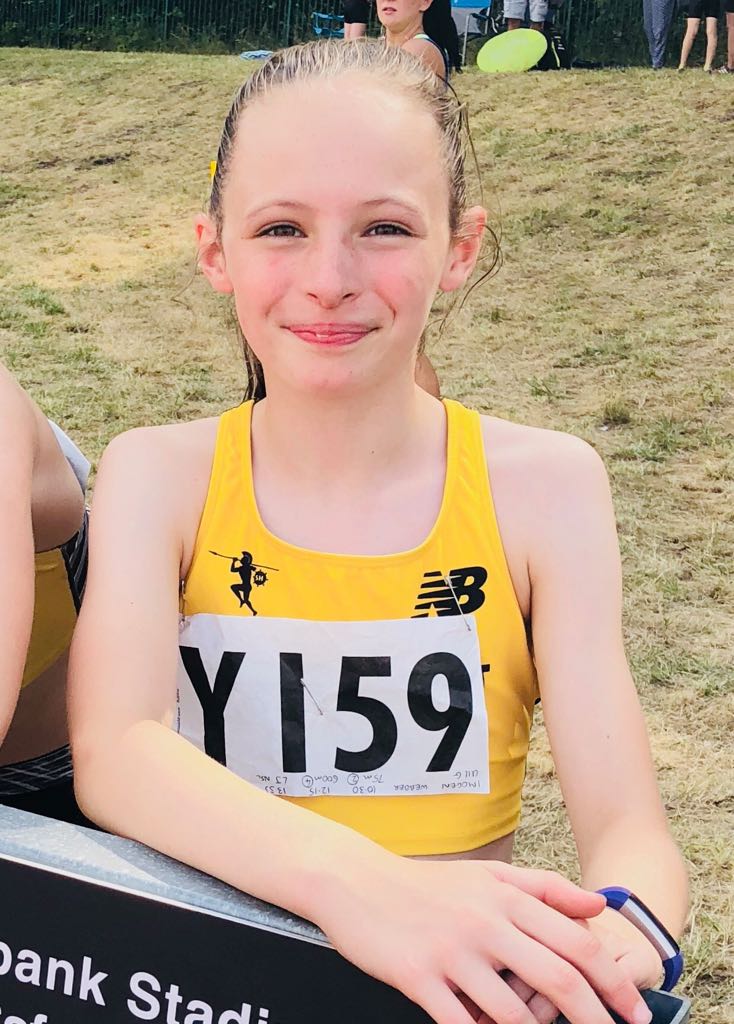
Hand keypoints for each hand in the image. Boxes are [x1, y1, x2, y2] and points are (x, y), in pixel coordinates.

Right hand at [316, 856, 652, 1023]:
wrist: (356, 882)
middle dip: (596, 1018)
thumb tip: (598, 905)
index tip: (633, 1010)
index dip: (612, 982)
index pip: (576, 942)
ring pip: (514, 1012)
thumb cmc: (426, 884)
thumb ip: (545, 888)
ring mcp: (452, 952)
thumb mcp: (488, 875)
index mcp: (506, 897)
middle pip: (557, 978)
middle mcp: (485, 922)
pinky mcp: (418, 978)